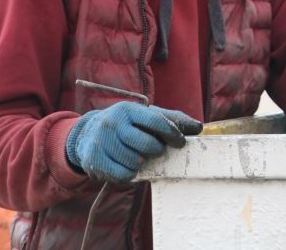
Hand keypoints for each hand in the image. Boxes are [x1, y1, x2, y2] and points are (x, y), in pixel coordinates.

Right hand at [65, 101, 201, 182]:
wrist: (87, 133)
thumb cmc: (126, 125)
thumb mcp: (145, 116)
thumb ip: (172, 120)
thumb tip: (199, 127)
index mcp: (128, 110)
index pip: (157, 122)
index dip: (173, 134)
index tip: (180, 142)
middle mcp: (113, 124)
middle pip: (148, 145)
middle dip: (157, 150)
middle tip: (155, 150)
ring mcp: (102, 142)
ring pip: (137, 162)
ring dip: (143, 163)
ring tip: (139, 156)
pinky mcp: (95, 160)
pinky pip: (124, 175)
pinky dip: (131, 173)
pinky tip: (128, 165)